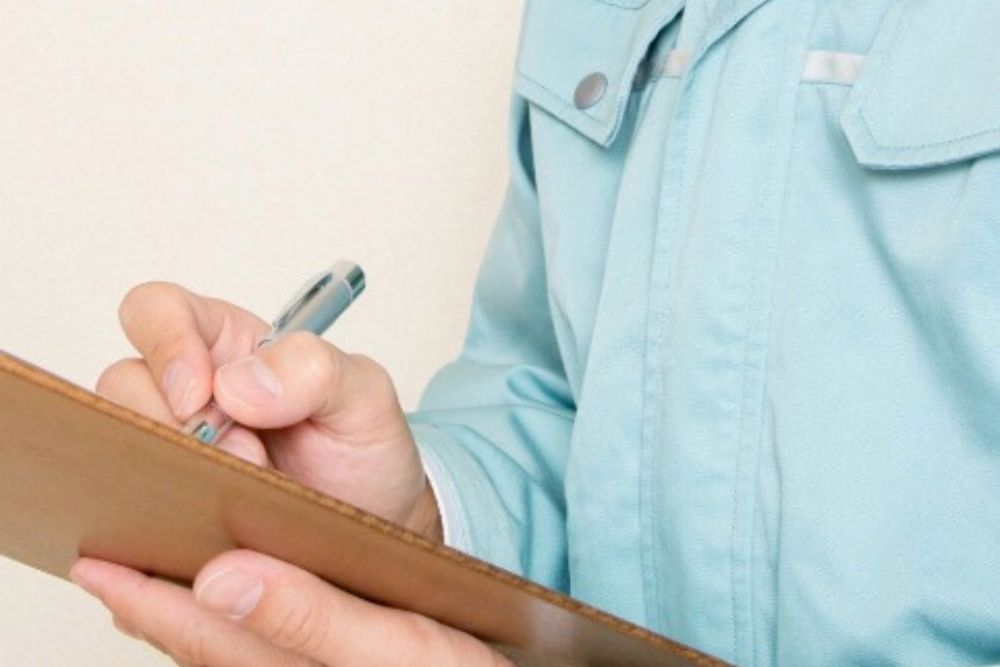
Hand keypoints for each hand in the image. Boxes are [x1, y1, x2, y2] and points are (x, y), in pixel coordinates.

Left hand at [69, 550, 512, 665]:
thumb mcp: (393, 642)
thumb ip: (307, 616)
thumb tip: (220, 579)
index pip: (208, 640)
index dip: (150, 604)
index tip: (104, 565)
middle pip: (202, 645)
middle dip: (149, 606)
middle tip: (100, 564)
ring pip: (220, 647)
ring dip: (176, 611)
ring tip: (139, 573)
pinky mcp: (314, 663)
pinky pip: (250, 647)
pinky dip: (219, 618)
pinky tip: (216, 592)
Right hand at [96, 281, 440, 536]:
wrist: (376, 524)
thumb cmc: (364, 450)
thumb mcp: (365, 397)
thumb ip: (316, 369)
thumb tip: (236, 382)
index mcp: (230, 344)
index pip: (159, 311)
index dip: (165, 345)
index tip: (200, 397)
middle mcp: (190, 392)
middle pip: (123, 383)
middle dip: (176, 425)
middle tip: (244, 456)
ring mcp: (172, 450)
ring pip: (120, 446)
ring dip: (172, 473)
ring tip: (240, 491)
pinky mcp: (166, 505)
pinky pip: (128, 507)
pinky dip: (157, 517)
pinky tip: (208, 526)